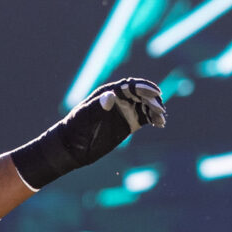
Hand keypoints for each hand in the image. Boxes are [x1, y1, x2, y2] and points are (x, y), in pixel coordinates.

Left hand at [10, 78, 165, 189]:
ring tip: (160, 119)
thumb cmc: (74, 128)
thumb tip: (110, 96)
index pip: (130, 86)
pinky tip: (159, 124)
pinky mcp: (130, 124)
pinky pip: (146, 117)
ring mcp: (125, 111)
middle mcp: (119, 100)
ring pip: (146, 105)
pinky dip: (154, 118)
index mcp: (108, 93)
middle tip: (159, 110)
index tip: (155, 93)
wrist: (71, 146)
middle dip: (153, 99)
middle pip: (142, 94)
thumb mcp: (84, 116)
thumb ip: (97, 106)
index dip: (144, 87)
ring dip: (156, 109)